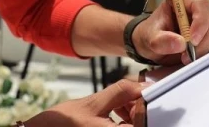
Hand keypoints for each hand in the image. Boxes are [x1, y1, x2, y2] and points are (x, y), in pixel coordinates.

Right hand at [25, 79, 144, 125]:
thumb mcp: (93, 103)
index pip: (146, 122)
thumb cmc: (61, 125)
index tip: (140, 92)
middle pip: (142, 125)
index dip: (146, 106)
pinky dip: (122, 121)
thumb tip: (143, 85)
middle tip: (126, 96)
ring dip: (131, 115)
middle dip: (138, 109)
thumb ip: (121, 92)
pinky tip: (113, 112)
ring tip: (116, 104)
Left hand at [132, 0, 208, 64]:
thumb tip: (181, 43)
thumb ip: (162, 40)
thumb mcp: (149, 38)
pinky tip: (189, 59)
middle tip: (186, 56)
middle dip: (202, 41)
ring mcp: (203, 23)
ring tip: (184, 59)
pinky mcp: (206, 37)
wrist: (149, 45)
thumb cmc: (149, 35)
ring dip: (203, 49)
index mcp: (181, 0)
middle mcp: (195, 10)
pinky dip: (204, 54)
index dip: (200, 21)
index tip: (192, 40)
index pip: (201, 4)